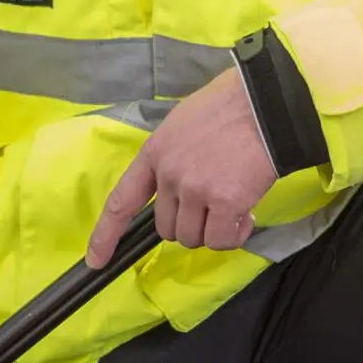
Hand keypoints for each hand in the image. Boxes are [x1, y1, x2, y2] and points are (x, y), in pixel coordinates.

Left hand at [88, 65, 279, 263]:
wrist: (266, 103)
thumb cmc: (229, 109)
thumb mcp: (182, 126)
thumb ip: (170, 159)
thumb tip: (177, 192)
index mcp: (154, 154)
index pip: (121, 201)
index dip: (106, 235)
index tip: (96, 260)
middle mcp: (169, 175)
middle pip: (167, 228)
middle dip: (191, 224)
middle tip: (215, 204)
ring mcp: (195, 189)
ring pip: (194, 238)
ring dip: (214, 230)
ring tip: (235, 203)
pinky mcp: (224, 202)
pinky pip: (221, 240)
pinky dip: (235, 234)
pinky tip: (247, 214)